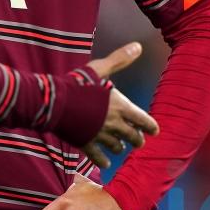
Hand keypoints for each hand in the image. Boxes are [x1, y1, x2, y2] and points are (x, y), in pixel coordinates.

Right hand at [81, 42, 158, 167]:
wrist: (54, 102)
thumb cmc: (78, 84)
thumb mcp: (99, 68)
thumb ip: (120, 59)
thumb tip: (138, 46)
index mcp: (121, 106)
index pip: (143, 120)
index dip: (151, 126)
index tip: (155, 131)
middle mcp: (114, 124)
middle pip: (133, 137)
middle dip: (137, 139)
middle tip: (138, 141)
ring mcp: (100, 135)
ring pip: (116, 147)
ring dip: (120, 147)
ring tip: (120, 147)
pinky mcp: (85, 143)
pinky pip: (98, 156)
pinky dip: (103, 160)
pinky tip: (106, 164)